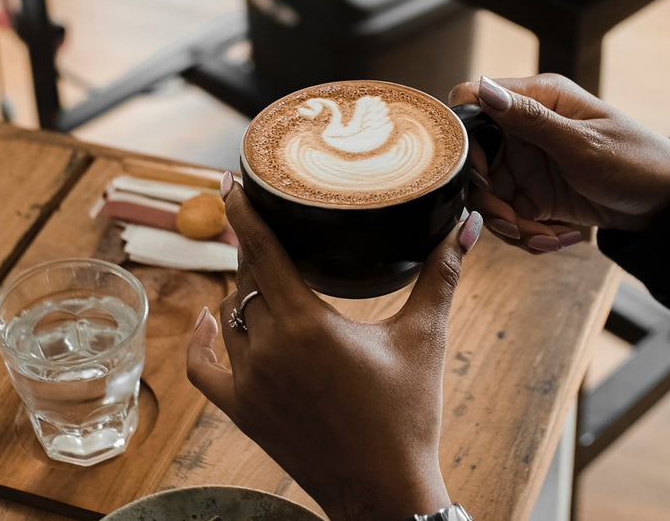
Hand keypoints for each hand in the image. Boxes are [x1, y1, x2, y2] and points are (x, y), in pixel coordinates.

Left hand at [186, 172, 483, 520]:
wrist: (384, 490)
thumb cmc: (408, 415)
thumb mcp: (423, 338)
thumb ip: (441, 275)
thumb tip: (466, 224)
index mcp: (307, 324)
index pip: (262, 250)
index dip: (244, 211)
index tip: (231, 181)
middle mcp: (269, 349)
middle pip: (246, 278)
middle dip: (251, 246)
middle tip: (259, 217)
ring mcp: (251, 382)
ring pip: (230, 316)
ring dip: (241, 288)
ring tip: (258, 266)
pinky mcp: (244, 411)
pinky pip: (205, 369)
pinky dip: (203, 340)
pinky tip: (210, 317)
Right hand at [449, 74, 669, 248]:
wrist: (665, 204)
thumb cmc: (635, 160)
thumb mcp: (582, 143)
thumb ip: (531, 120)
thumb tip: (485, 90)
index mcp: (536, 99)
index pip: (474, 101)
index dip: (466, 137)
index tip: (482, 172)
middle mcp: (524, 129)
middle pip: (474, 159)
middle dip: (487, 198)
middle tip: (512, 222)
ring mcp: (526, 163)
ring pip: (488, 195)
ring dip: (509, 225)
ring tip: (543, 238)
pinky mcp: (532, 195)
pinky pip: (509, 217)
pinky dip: (525, 235)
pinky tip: (554, 239)